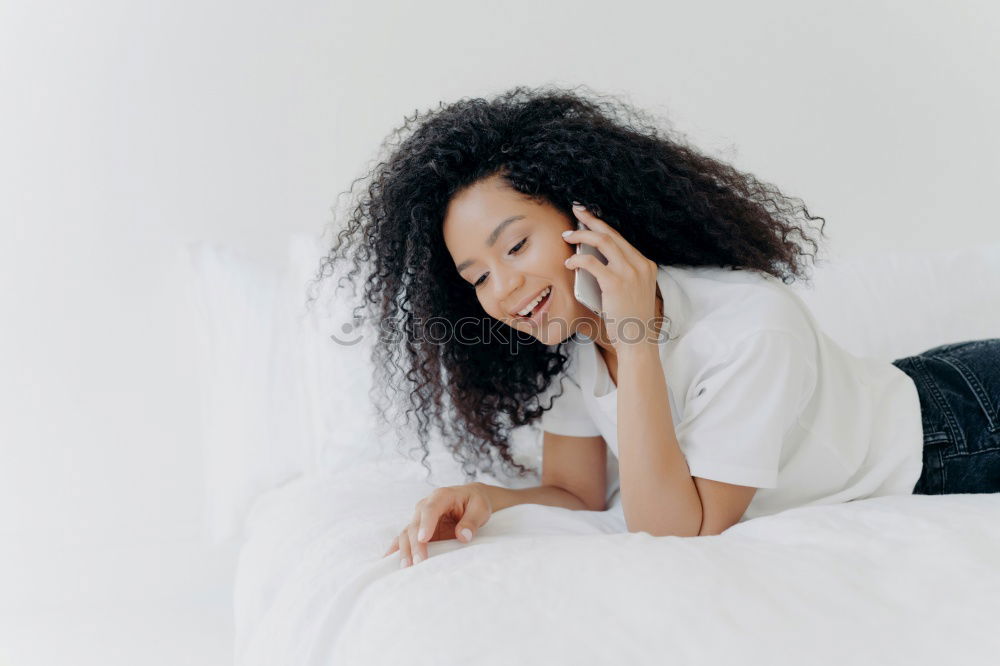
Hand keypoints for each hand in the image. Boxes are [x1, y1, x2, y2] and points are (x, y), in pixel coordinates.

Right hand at [382, 482, 492, 567]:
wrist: (471, 499)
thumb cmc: (475, 502)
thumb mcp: (480, 508)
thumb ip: (471, 521)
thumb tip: (463, 536)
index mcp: (441, 496)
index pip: (430, 509)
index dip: (426, 524)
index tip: (424, 539)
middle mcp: (426, 506)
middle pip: (415, 524)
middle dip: (415, 544)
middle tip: (419, 562)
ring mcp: (420, 518)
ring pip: (407, 533)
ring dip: (405, 550)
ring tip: (406, 567)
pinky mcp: (419, 530)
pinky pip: (405, 538)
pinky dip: (397, 548)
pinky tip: (388, 560)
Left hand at [562, 203, 661, 354]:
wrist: (637, 341)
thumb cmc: (630, 321)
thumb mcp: (632, 292)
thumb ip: (618, 274)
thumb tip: (589, 259)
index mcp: (645, 265)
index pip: (621, 239)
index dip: (603, 226)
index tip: (589, 218)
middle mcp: (640, 264)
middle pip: (611, 233)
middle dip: (591, 220)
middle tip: (576, 211)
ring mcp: (629, 272)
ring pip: (602, 241)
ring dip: (582, 235)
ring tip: (567, 235)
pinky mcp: (616, 282)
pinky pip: (591, 262)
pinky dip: (578, 258)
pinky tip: (569, 261)